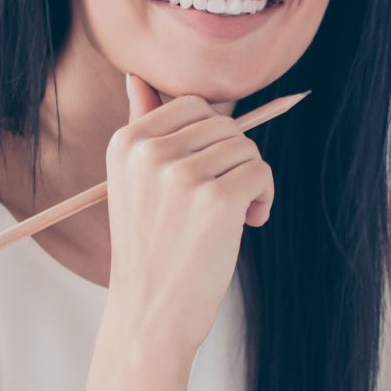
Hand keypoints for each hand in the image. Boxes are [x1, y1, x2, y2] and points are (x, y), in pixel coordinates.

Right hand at [106, 73, 273, 362]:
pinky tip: (248, 223)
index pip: (193, 105)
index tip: (203, 177)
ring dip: (251, 181)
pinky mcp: (216, 200)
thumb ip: (142, 127)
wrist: (150, 315)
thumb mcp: (133, 184)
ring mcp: (182, 175)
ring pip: (246, 147)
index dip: (212, 140)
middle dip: (233, 159)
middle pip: (224, 124)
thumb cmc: (150, 249)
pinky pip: (261, 172)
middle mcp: (149, 152)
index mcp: (126, 142)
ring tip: (232, 218)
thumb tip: (137, 76)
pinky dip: (264, 197)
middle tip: (220, 202)